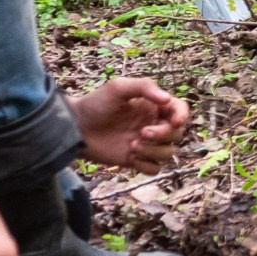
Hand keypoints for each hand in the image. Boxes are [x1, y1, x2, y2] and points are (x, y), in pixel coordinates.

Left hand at [72, 77, 189, 172]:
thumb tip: (167, 100)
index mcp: (153, 106)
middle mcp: (153, 124)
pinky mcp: (135, 160)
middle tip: (141, 133)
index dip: (182, 116)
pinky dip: (146, 164)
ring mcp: (145, 144)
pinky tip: (130, 157)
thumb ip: (144, 87)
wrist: (74, 128)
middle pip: (176, 134)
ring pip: (168, 153)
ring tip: (132, 146)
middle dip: (162, 135)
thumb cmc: (95, 104)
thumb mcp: (118, 88)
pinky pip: (154, 168)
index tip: (174, 121)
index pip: (180, 110)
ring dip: (154, 151)